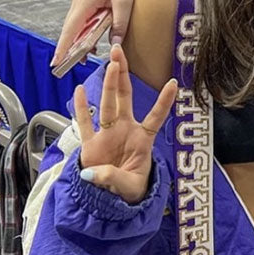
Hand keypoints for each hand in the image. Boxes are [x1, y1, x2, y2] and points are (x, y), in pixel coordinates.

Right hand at [52, 0, 151, 63]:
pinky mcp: (89, 1)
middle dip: (67, 48)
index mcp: (84, 2)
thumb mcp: (124, 2)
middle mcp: (79, 2)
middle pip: (69, 30)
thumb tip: (115, 46)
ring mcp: (83, 1)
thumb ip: (119, 25)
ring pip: (76, 26)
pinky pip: (83, 21)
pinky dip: (84, 33)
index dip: (63, 47)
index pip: (70, 30)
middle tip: (65, 67)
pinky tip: (92, 44)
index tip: (56, 62)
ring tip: (82, 59)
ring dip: (77, 42)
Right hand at [74, 44, 176, 203]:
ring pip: (107, 104)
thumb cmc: (130, 192)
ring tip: (110, 64)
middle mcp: (125, 131)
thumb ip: (113, 178)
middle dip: (122, 75)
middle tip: (120, 52)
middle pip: (125, 97)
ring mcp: (107, 134)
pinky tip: (79, 90)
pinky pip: (85, 122)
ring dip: (107, 84)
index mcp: (142, 140)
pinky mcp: (91, 144)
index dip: (164, 101)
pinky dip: (81, 108)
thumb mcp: (129, 188)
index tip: (173, 82)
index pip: (156, 117)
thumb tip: (92, 173)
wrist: (112, 202)